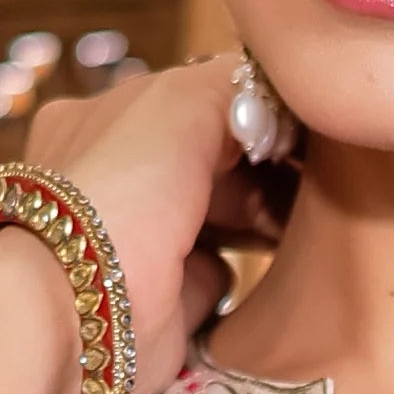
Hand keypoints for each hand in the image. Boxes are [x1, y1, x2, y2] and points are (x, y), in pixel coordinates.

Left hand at [18, 52, 297, 393]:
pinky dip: (249, 273)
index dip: (254, 107)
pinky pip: (222, 275)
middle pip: (214, 159)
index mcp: (107, 119)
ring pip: (222, 216)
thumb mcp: (181, 99)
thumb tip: (277, 92)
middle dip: (266, 164)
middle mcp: (118, 178)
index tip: (305, 122)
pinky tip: (284, 264)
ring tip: (312, 216)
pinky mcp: (165, 303)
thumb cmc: (120, 191)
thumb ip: (236, 80)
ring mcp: (140, 243)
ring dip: (266, 216)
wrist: (76, 313)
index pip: (193, 100)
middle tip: (317, 173)